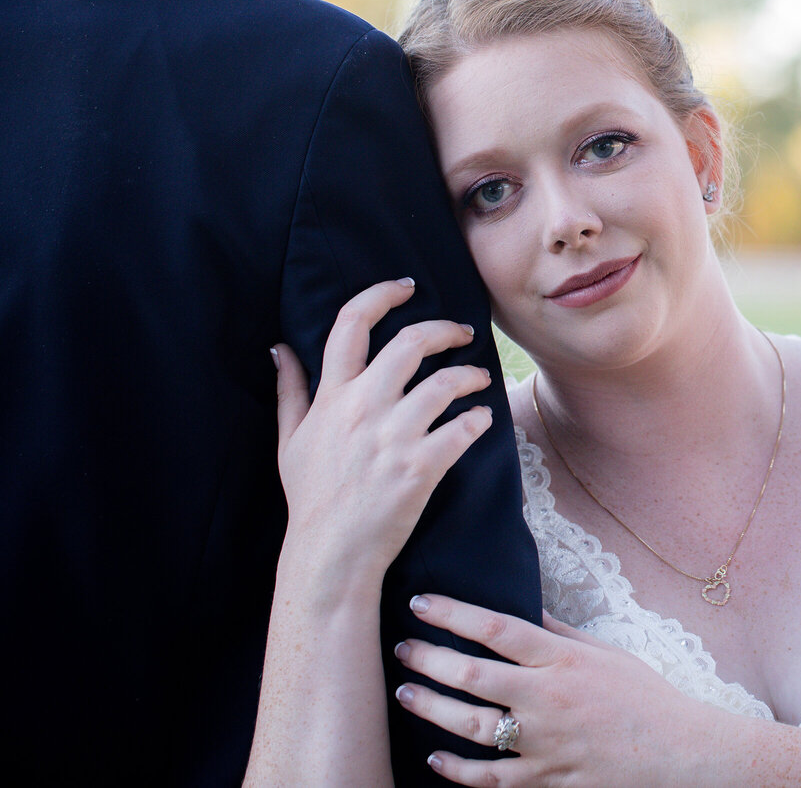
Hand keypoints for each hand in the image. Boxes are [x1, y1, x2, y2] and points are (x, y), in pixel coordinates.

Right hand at [273, 278, 494, 586]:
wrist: (330, 553)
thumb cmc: (311, 497)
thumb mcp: (289, 440)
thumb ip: (291, 390)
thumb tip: (280, 347)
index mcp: (331, 397)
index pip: (351, 324)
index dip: (381, 295)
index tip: (406, 286)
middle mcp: (362, 408)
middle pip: (410, 342)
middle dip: (444, 328)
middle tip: (462, 332)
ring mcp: (393, 437)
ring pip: (445, 383)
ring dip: (471, 375)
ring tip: (479, 380)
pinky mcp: (420, 467)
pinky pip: (462, 428)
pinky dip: (478, 419)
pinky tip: (480, 419)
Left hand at [393, 595, 727, 786]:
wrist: (679, 752)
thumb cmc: (646, 697)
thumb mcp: (607, 652)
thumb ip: (562, 633)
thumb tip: (528, 609)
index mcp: (564, 660)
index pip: (497, 628)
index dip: (453, 614)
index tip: (421, 603)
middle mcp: (548, 698)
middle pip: (473, 675)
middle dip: (429, 660)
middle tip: (402, 650)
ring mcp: (545, 742)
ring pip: (472, 727)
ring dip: (432, 709)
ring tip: (406, 694)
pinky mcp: (546, 778)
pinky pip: (492, 777)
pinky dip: (458, 770)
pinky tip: (435, 757)